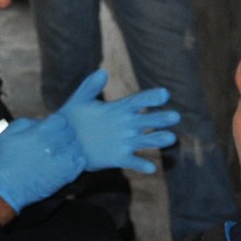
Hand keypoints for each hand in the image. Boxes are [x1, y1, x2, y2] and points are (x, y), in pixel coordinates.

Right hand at [0, 114, 84, 213]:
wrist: (6, 189)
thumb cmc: (4, 161)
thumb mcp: (7, 134)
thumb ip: (26, 123)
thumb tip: (40, 121)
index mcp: (40, 133)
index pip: (61, 120)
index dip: (56, 124)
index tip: (52, 129)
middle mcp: (54, 144)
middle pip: (70, 132)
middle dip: (64, 134)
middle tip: (57, 141)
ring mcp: (62, 160)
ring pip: (77, 146)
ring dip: (70, 147)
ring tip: (62, 151)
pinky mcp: (67, 175)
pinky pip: (81, 162)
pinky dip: (77, 159)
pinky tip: (67, 161)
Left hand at [57, 68, 180, 173]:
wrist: (65, 144)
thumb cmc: (74, 119)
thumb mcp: (80, 101)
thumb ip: (90, 86)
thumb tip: (102, 72)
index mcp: (119, 109)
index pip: (138, 101)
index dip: (151, 98)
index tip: (164, 94)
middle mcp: (127, 125)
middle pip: (147, 121)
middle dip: (161, 118)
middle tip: (175, 116)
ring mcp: (125, 142)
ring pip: (145, 140)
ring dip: (158, 139)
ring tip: (171, 138)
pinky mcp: (119, 158)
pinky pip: (132, 161)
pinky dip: (141, 164)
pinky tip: (151, 168)